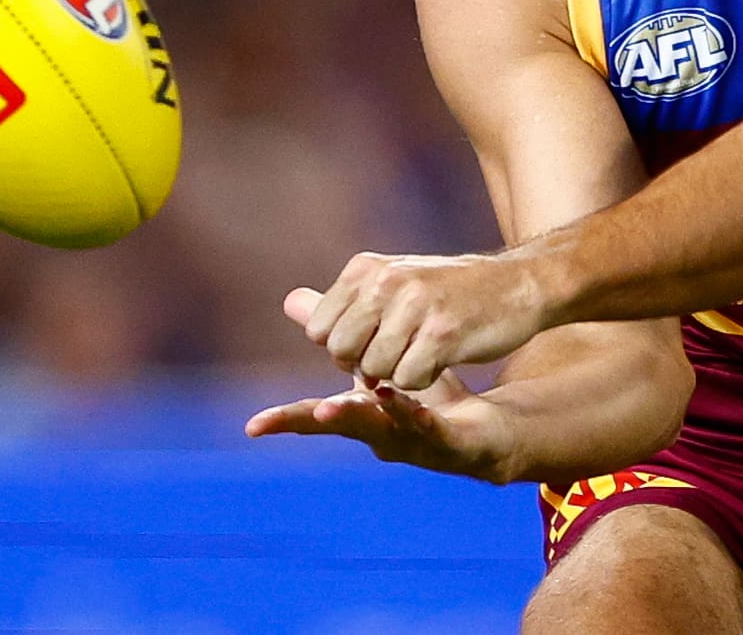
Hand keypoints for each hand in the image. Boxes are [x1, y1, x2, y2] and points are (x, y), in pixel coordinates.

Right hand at [244, 291, 519, 481]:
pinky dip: (413, 415)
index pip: (314, 419)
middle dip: (321, 421)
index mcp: (360, 415)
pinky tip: (406, 403)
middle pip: (343, 426)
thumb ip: (341, 334)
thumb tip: (291, 300)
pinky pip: (428, 428)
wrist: (488, 430)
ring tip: (329, 408)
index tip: (254, 427)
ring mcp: (414, 443)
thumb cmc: (428, 393)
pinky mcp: (449, 443)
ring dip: (358, 419)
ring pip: (382, 430)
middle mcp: (380, 435)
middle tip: (303, 410)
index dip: (287, 422)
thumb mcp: (381, 359)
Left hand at [298, 251, 550, 390]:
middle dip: (364, 365)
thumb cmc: (451, 291)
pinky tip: (442, 360)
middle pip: (341, 352)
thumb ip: (342, 300)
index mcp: (367, 268)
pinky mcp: (443, 334)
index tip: (375, 341)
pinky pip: (409, 380)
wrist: (518, 285)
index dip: (343, 348)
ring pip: (375, 370)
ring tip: (425, 351)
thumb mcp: (393, 282)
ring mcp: (414, 307)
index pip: (320, 330)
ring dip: (398, 374)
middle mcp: (386, 282)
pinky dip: (422, 382)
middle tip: (399, 352)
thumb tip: (288, 303)